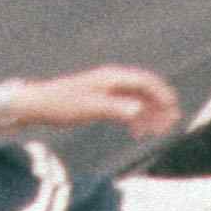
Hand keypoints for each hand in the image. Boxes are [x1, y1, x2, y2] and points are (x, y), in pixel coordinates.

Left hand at [3, 63, 180, 138]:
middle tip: (171, 123)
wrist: (37, 105)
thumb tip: (140, 112)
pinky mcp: (99, 100)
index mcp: (113, 77)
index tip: (173, 109)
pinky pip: (124, 107)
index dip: (162, 94)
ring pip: (136, 100)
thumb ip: (117, 109)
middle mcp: (113, 80)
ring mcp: (106, 90)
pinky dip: (134, 118)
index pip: (146, 82)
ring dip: (148, 114)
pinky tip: (136, 132)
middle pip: (144, 90)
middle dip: (159, 105)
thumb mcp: (91, 108)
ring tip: (157, 131)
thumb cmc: (62, 104)